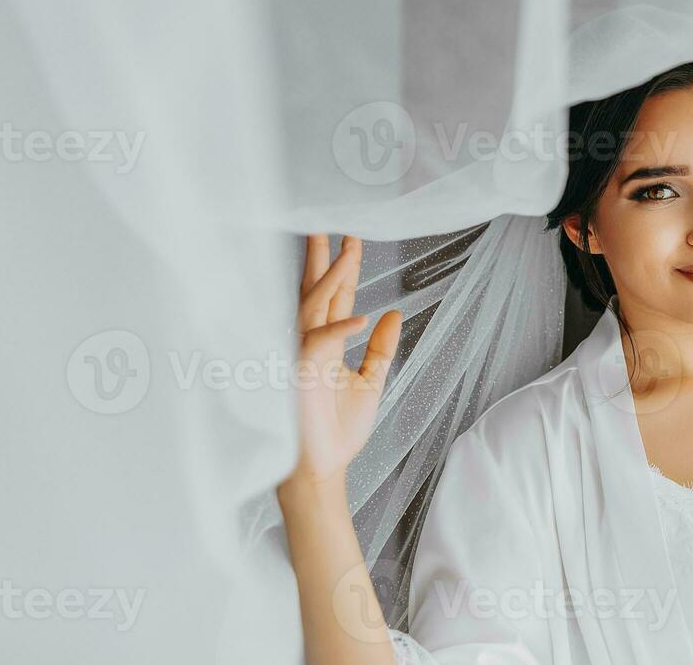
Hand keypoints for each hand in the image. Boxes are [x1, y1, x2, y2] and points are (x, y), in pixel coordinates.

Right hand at [285, 234, 401, 490]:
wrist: (323, 469)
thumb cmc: (339, 430)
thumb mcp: (371, 382)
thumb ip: (380, 348)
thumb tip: (393, 313)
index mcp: (326, 344)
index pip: (335, 298)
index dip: (345, 269)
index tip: (353, 239)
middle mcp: (310, 344)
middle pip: (315, 292)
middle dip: (322, 258)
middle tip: (330, 224)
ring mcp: (301, 357)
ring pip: (313, 306)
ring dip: (331, 278)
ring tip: (348, 251)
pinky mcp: (299, 373)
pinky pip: (318, 341)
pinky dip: (340, 329)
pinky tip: (363, 317)